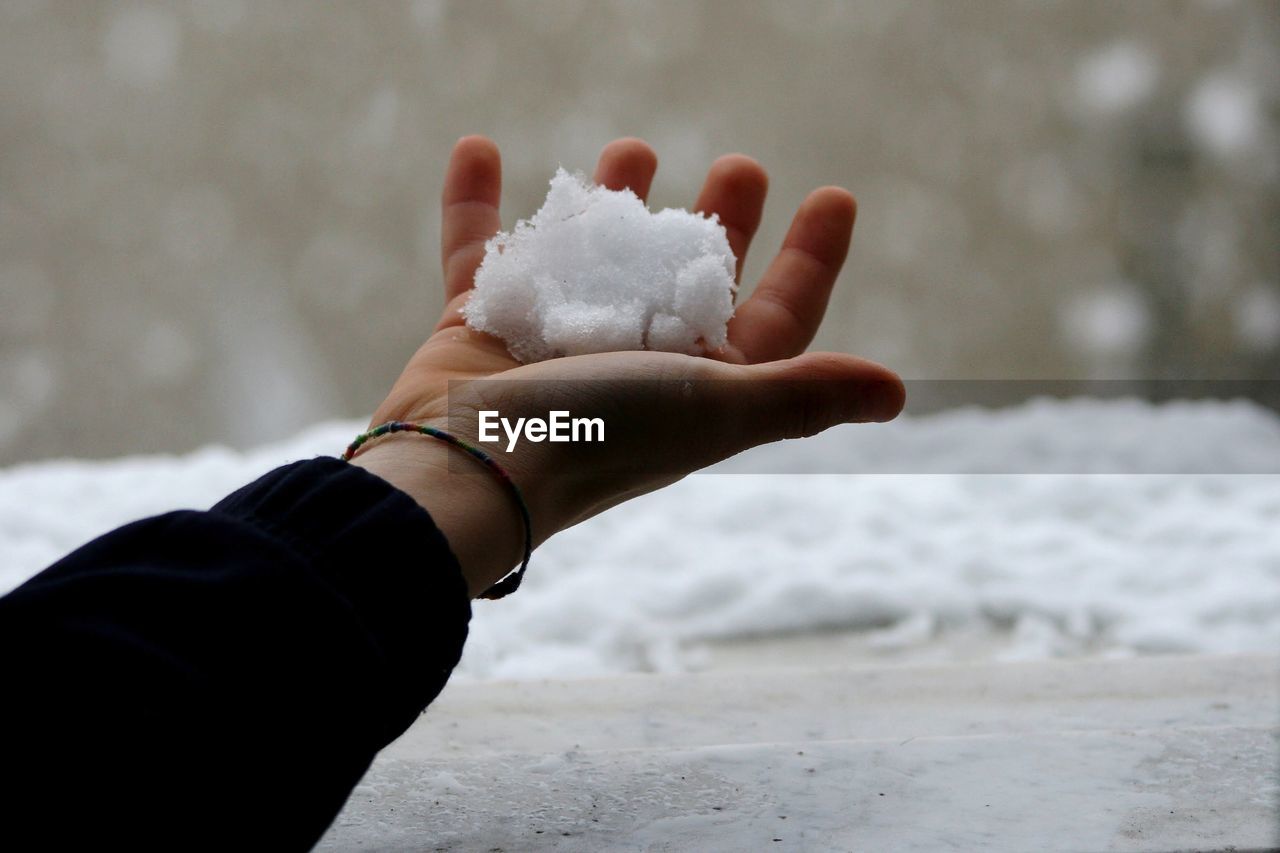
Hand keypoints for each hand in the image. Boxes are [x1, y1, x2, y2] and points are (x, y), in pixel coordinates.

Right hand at [352, 136, 903, 596]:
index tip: (836, 196)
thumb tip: (897, 392)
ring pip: (595, 256)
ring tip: (632, 149)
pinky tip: (481, 148)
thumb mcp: (716, 408)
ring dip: (614, 204)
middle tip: (742, 167)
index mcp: (699, 382)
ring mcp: (555, 339)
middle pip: (690, 280)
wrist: (472, 471)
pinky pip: (481, 250)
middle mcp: (634, 360)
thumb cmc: (603, 437)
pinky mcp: (481, 325)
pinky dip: (476, 204)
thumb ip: (801, 394)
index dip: (813, 259)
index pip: (776, 312)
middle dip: (721, 222)